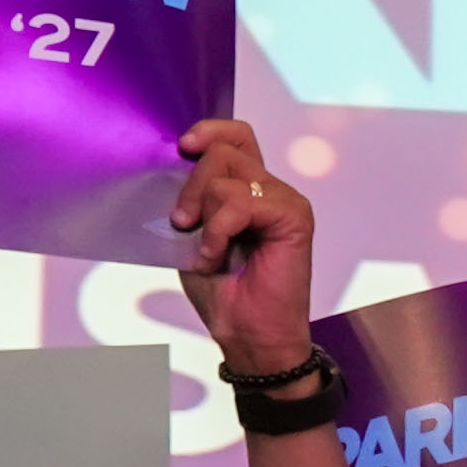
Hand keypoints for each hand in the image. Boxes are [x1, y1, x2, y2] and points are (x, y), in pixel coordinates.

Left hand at [168, 116, 321, 376]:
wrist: (248, 335)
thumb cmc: (224, 293)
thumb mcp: (193, 235)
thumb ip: (192, 198)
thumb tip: (172, 166)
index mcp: (248, 190)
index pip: (235, 135)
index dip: (209, 131)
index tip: (182, 148)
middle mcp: (269, 190)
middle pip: (225, 149)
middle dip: (192, 184)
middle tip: (182, 223)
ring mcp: (284, 201)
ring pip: (228, 173)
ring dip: (204, 212)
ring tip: (205, 250)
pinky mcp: (294, 217)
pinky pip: (240, 203)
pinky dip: (218, 231)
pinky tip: (215, 256)